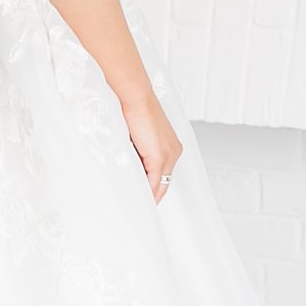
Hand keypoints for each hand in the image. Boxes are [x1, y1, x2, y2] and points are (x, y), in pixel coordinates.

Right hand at [122, 88, 181, 203]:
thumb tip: (131, 165)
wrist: (135, 97)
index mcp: (171, 146)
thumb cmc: (133, 109)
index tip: (143, 196)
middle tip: (139, 208)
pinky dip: (145, 192)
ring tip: (136, 208)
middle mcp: (174, 151)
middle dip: (152, 197)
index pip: (164, 174)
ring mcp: (168, 155)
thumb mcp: (139, 135)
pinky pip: (153, 182)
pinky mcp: (158, 157)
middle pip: (164, 183)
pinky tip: (137, 199)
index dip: (153, 187)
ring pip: (159, 185)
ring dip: (148, 197)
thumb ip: (139, 152)